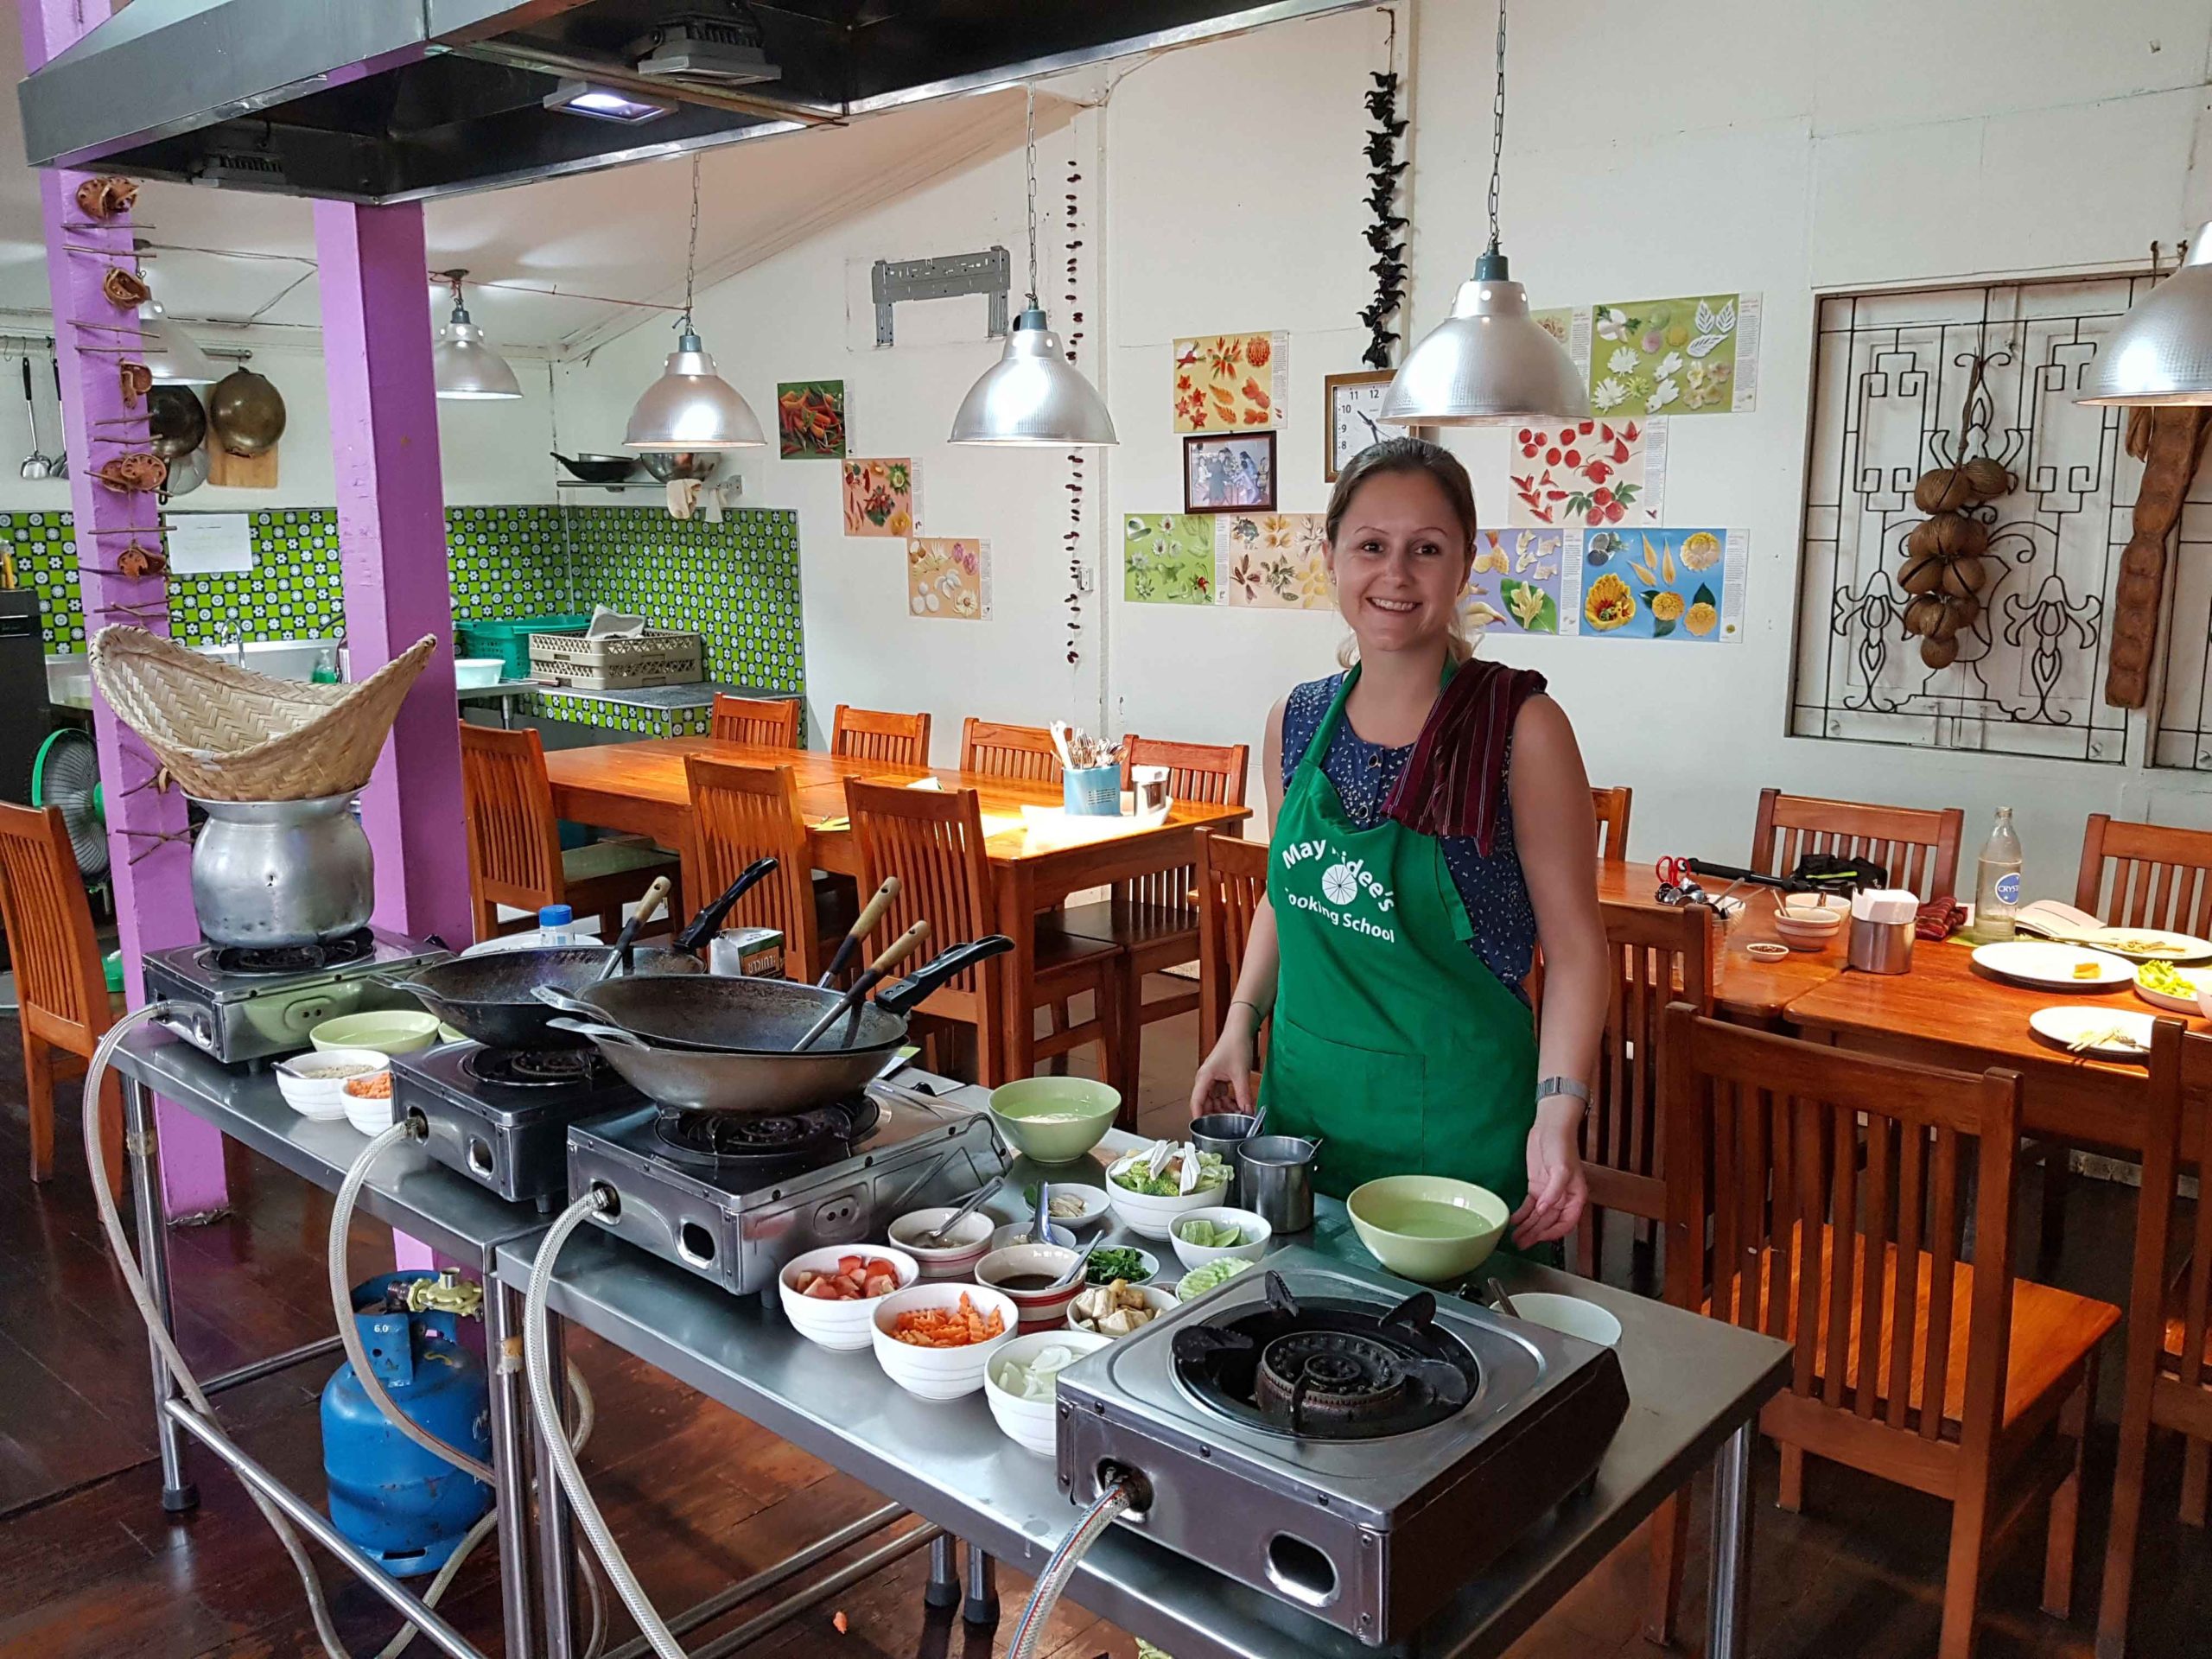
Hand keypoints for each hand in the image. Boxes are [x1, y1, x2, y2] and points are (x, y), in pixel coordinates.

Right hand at [1189, 1013, 1256, 1119]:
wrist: (1240, 1030)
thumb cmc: (1235, 1044)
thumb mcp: (1241, 1074)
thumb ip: (1243, 1095)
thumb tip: (1247, 1112)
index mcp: (1204, 1077)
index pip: (1196, 1102)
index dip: (1198, 1117)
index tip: (1202, 1130)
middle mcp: (1205, 1079)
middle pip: (1205, 1104)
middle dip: (1216, 1115)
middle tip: (1228, 1124)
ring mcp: (1212, 1079)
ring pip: (1214, 1101)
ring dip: (1224, 1109)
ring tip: (1237, 1116)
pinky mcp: (1219, 1078)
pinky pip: (1221, 1095)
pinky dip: (1228, 1101)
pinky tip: (1238, 1106)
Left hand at [1509, 1097, 1586, 1248]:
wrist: (1550, 1127)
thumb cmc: (1562, 1145)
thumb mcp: (1561, 1169)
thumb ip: (1554, 1192)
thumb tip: (1544, 1210)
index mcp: (1575, 1196)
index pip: (1566, 1222)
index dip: (1553, 1232)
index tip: (1540, 1238)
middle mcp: (1563, 1197)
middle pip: (1549, 1222)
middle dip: (1536, 1234)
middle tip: (1522, 1243)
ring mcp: (1548, 1192)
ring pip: (1538, 1217)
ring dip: (1528, 1228)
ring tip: (1516, 1238)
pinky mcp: (1536, 1186)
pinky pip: (1529, 1206)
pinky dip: (1522, 1215)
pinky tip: (1514, 1221)